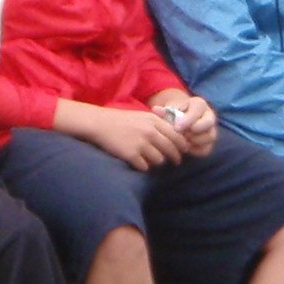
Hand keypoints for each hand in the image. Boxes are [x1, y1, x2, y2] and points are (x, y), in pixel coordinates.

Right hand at [67, 100, 183, 168]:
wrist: (99, 124)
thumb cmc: (121, 120)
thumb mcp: (142, 116)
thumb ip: (158, 124)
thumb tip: (175, 136)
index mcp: (154, 121)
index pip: (177, 136)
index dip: (183, 145)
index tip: (184, 151)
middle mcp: (150, 132)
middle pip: (171, 149)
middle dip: (176, 158)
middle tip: (176, 162)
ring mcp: (141, 144)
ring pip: (160, 160)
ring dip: (158, 162)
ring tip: (153, 161)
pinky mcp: (131, 155)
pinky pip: (145, 167)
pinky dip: (143, 166)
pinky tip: (140, 163)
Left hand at [156, 92, 217, 154]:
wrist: (179, 122)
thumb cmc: (174, 114)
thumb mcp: (169, 110)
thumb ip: (164, 111)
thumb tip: (156, 109)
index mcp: (199, 104)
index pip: (198, 110)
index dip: (188, 120)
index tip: (177, 128)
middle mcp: (209, 115)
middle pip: (209, 122)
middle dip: (195, 130)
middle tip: (182, 135)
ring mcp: (211, 129)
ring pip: (210, 136)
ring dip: (195, 141)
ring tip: (182, 141)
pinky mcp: (210, 143)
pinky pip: (206, 149)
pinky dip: (195, 150)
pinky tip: (185, 148)